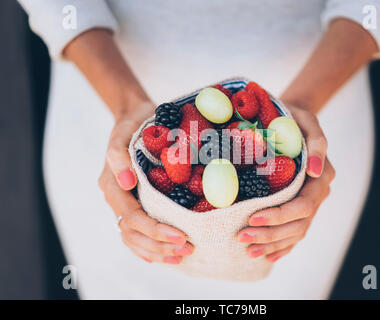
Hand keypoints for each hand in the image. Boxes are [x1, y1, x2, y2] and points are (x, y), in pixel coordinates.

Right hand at [98, 102, 193, 263]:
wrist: (134, 119)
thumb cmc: (133, 126)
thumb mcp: (124, 134)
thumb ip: (119, 156)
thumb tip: (127, 182)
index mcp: (112, 186)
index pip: (132, 217)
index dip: (155, 230)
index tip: (181, 236)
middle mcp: (117, 198)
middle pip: (133, 233)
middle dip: (159, 245)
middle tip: (188, 249)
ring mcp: (124, 203)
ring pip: (134, 237)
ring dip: (157, 250)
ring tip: (182, 256)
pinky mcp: (134, 203)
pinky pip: (137, 232)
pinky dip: (150, 247)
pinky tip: (164, 257)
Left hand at [237, 105, 334, 261]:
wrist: (297, 121)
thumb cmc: (297, 120)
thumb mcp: (307, 123)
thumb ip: (317, 145)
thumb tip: (316, 171)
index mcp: (321, 177)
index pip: (302, 205)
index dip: (279, 215)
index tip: (252, 217)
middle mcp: (318, 193)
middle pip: (298, 224)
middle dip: (270, 234)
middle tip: (242, 238)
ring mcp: (311, 202)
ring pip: (295, 232)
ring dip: (272, 244)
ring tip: (248, 252)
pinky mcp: (301, 206)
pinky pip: (294, 231)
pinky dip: (282, 246)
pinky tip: (266, 255)